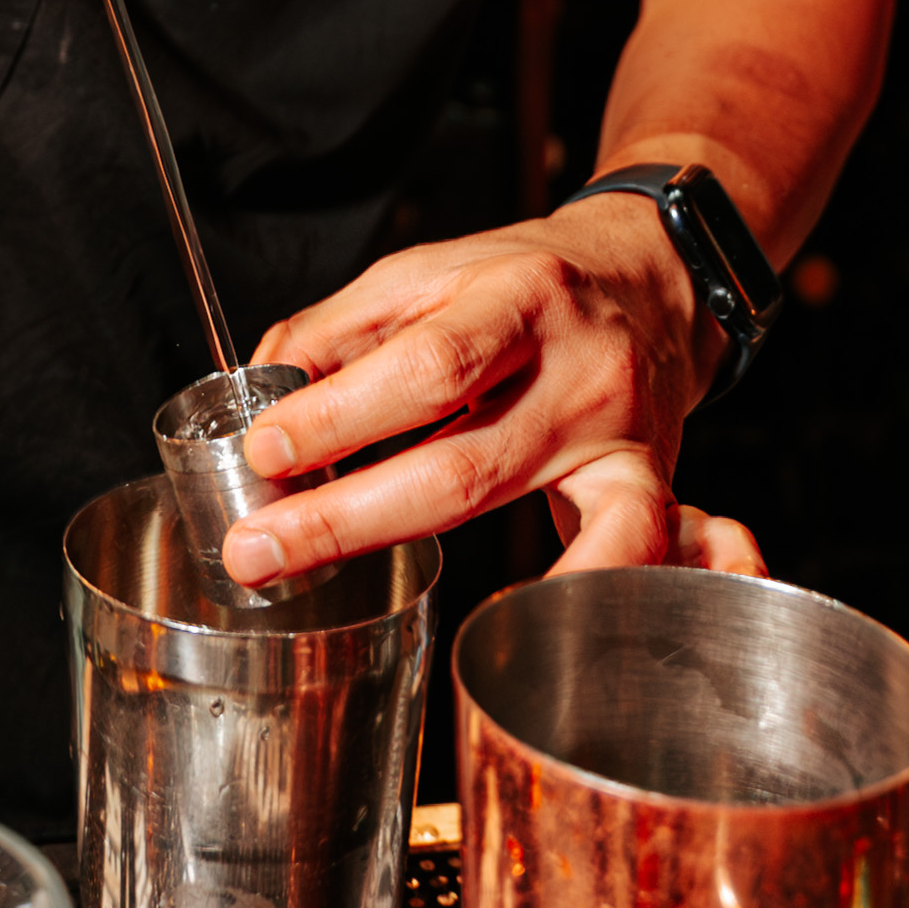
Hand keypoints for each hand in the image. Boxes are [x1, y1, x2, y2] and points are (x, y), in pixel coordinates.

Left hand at [225, 195, 766, 591]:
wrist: (652, 281)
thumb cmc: (526, 282)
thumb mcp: (429, 273)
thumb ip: (339, 330)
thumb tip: (261, 397)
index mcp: (518, 296)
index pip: (427, 366)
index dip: (340, 415)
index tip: (264, 453)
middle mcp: (578, 368)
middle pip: (460, 462)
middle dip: (344, 517)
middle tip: (256, 549)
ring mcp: (620, 437)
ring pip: (520, 513)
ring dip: (418, 558)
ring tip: (322, 585)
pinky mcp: (648, 485)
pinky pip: (623, 551)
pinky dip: (575, 592)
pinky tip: (513, 634)